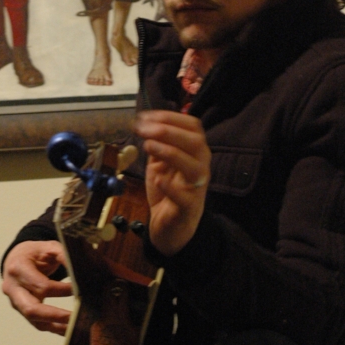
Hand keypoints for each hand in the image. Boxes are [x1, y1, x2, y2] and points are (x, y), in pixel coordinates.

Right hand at [1, 240, 72, 334]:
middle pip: (31, 309)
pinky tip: (69, 329)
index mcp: (17, 269)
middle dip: (55, 316)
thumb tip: (79, 269)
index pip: (41, 286)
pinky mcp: (22, 310)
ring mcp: (15, 302)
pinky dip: (54, 327)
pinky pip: (37, 323)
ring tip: (76, 328)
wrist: (16, 258)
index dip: (62, 290)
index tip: (79, 290)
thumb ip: (63, 255)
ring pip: (34, 320)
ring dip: (56, 326)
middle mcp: (13, 288)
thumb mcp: (48, 247)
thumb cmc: (34, 253)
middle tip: (76, 318)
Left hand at [134, 110, 210, 255]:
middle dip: (169, 131)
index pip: (193, 127)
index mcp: (194, 152)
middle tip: (144, 129)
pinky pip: (185, 197)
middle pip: (196, 142)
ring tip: (148, 146)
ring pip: (195, 166)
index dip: (170, 118)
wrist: (171, 227)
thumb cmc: (168, 191)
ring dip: (171, 152)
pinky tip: (157, 179)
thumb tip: (146, 123)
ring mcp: (196, 187)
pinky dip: (171, 187)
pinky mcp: (188, 208)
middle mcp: (200, 166)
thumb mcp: (159, 163)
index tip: (145, 117)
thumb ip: (157, 144)